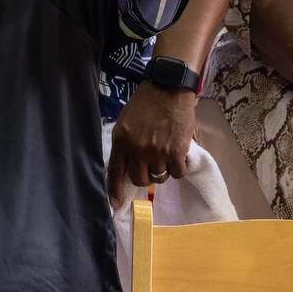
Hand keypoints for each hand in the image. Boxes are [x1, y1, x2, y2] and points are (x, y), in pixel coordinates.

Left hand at [106, 82, 200, 205]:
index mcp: (121, 141)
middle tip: (152, 164)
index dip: (114, 191)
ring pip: (160, 177)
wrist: (168, 87)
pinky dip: (178, 167)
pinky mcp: (176, 153)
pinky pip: (177, 173)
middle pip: (140, 180)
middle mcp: (137, 150)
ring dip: (164, 168)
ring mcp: (157, 153)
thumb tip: (128, 166)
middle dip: (146, 176)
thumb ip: (125, 144)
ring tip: (166, 151)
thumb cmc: (146, 103)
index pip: (115, 172)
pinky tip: (178, 153)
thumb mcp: (126, 122)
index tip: (115, 204)